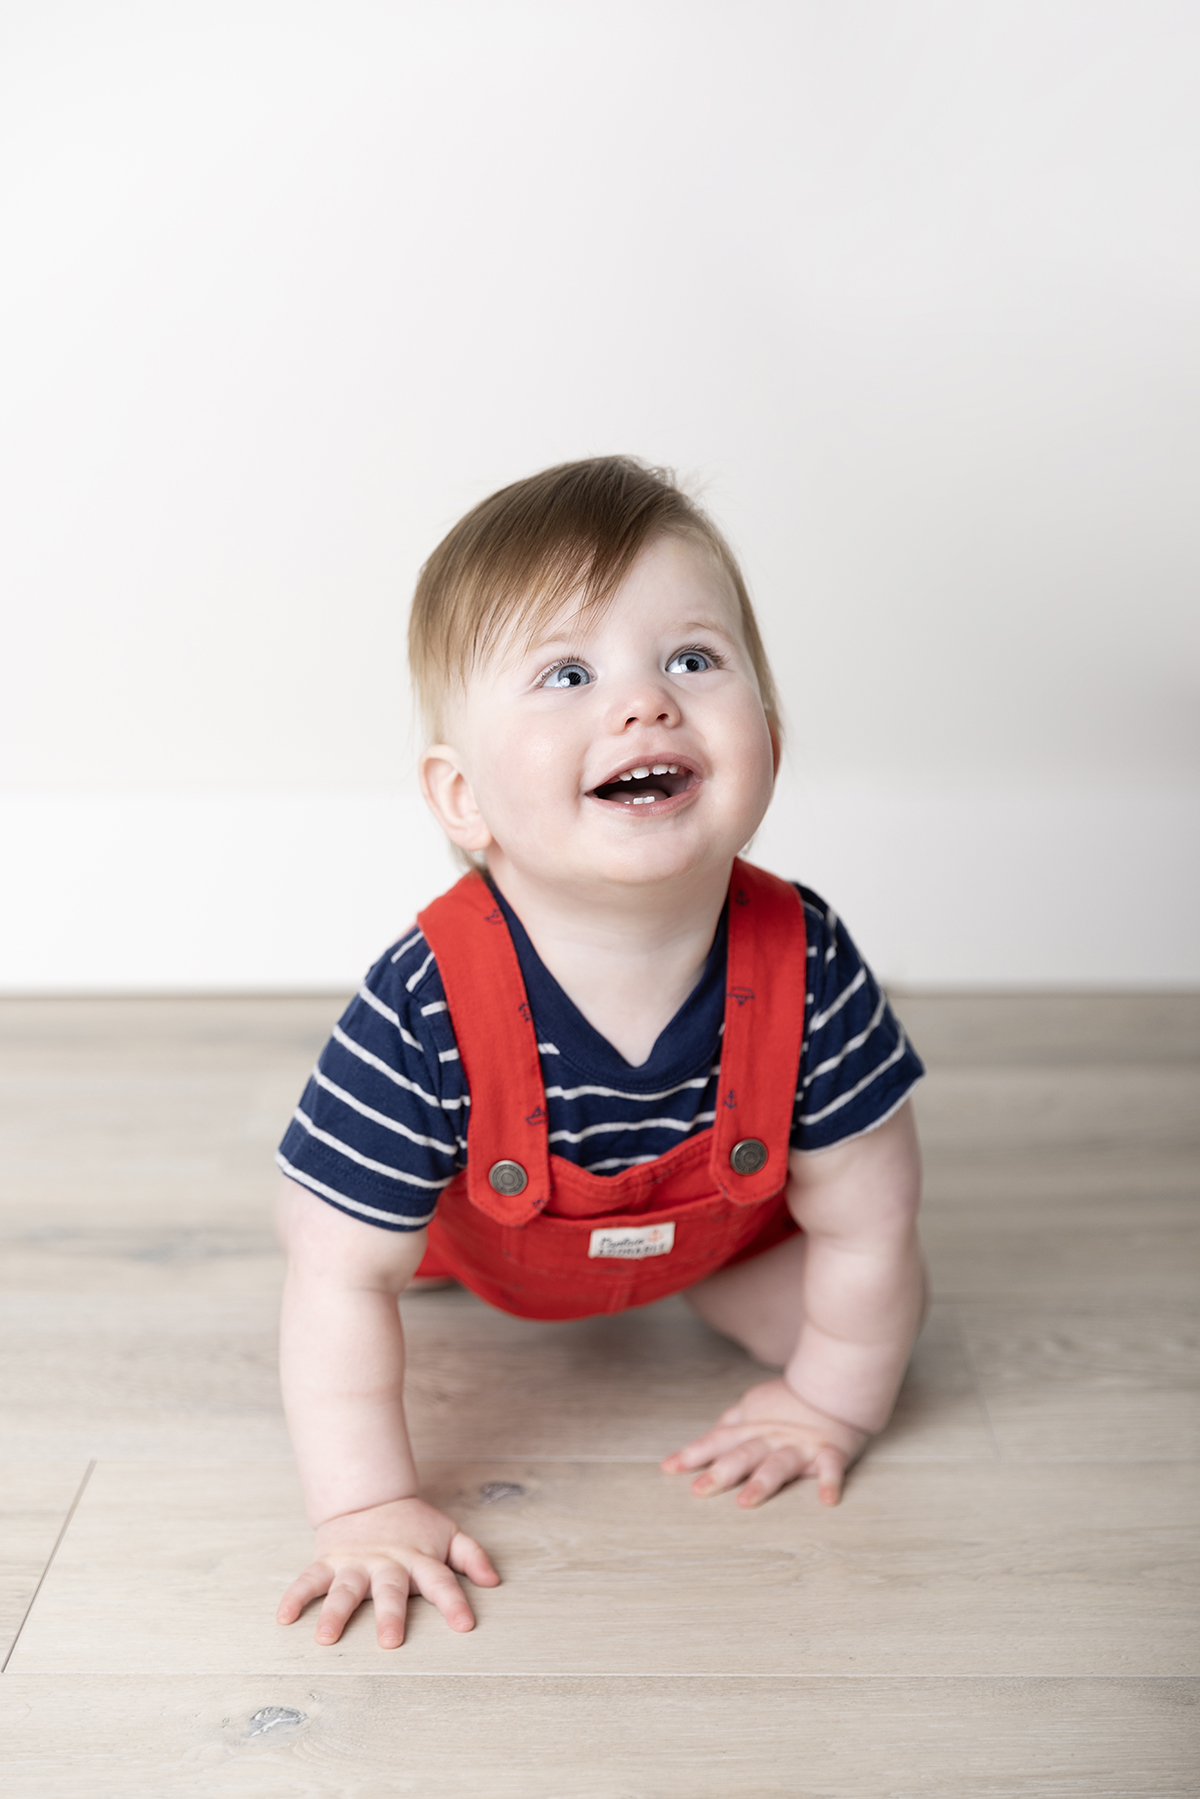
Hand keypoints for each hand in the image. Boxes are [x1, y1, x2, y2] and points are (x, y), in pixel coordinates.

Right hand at [276, 1496, 499, 1648]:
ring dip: (336, 1613)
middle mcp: (386, 1563)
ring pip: (345, 1588)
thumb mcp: (447, 1533)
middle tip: (389, 1642)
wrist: (369, 1495)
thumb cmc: (413, 1526)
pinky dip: (295, 1596)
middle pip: (390, 1589)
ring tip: (326, 1638)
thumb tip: (494, 1580)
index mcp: (418, 1559)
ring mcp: (355, 1562)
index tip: (464, 1625)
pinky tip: (284, 1617)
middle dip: (389, 1614)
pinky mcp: (328, 1561)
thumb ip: (471, 1556)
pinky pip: (309, 1579)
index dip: (453, 1602)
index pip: (440, 1581)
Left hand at [661, 1378, 868, 1507]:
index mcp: (752, 1429)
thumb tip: (708, 1439)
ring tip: (746, 1501)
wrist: (833, 1383)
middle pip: (743, 1455)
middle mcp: (771, 1438)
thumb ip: (732, 1425)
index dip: (693, 1454)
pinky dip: (829, 1481)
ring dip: (763, 1482)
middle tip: (699, 1491)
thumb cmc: (791, 1400)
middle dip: (721, 1472)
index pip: (718, 1441)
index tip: (667, 1469)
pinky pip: (830, 1467)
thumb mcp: (753, 1407)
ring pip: (778, 1464)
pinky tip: (827, 1499)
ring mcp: (800, 1446)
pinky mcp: (830, 1451)